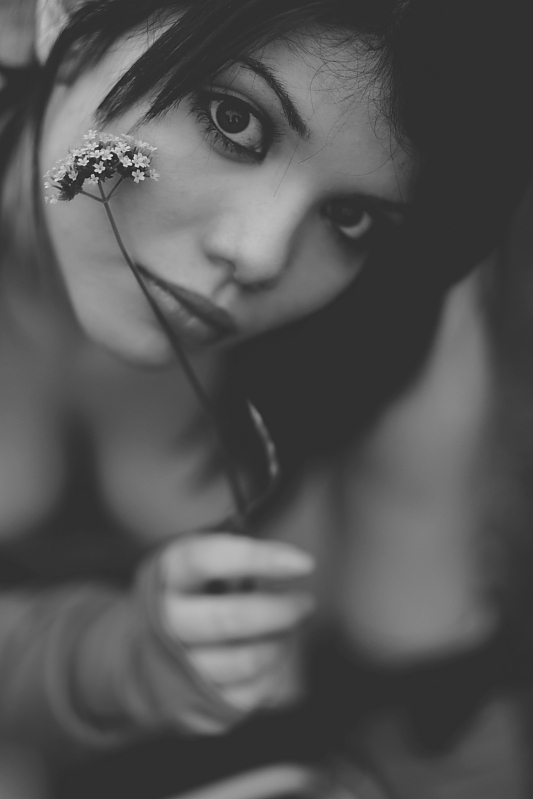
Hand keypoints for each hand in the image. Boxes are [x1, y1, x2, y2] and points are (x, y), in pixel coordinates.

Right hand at [158, 533, 314, 713]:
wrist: (140, 655)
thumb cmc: (186, 596)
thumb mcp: (195, 564)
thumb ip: (234, 559)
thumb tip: (290, 563)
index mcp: (165, 575)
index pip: (208, 559)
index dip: (260, 558)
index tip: (304, 563)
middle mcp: (163, 622)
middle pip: (228, 619)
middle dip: (279, 611)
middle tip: (306, 603)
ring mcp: (172, 670)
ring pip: (244, 662)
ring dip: (280, 644)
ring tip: (289, 630)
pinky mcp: (190, 708)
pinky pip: (247, 697)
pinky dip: (272, 676)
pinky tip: (273, 656)